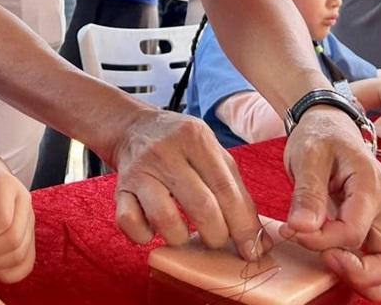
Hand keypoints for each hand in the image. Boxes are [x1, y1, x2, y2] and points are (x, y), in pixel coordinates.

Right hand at [111, 109, 266, 260]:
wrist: (132, 128)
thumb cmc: (181, 146)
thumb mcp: (212, 152)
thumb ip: (237, 191)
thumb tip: (260, 241)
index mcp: (195, 138)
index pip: (226, 189)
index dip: (243, 226)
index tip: (253, 251)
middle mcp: (165, 151)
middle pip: (201, 206)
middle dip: (216, 235)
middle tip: (217, 240)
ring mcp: (140, 170)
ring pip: (165, 220)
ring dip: (180, 238)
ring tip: (184, 233)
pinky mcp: (120, 188)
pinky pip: (130, 223)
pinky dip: (144, 236)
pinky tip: (153, 229)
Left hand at [280, 107, 380, 299]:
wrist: (330, 126)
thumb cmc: (320, 137)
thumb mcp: (308, 155)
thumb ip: (307, 193)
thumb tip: (302, 229)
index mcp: (371, 186)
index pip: (354, 232)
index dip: (322, 241)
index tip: (294, 231)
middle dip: (359, 275)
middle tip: (324, 260)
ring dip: (369, 281)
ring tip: (333, 266)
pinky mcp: (377, 229)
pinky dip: (371, 276)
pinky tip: (342, 265)